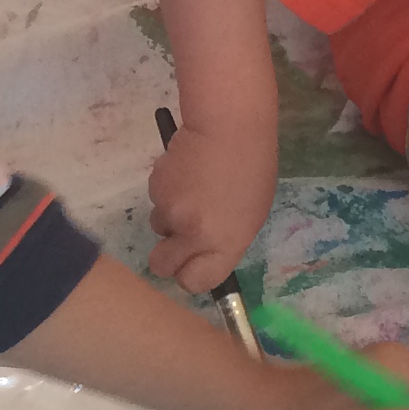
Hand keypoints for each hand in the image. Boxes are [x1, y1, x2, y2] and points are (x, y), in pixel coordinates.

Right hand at [147, 119, 275, 295]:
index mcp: (225, 244)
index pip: (195, 282)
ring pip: (159, 226)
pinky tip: (186, 171)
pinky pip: (156, 198)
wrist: (229, 127)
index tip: (192, 266)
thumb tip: (204, 251)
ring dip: (170, 215)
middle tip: (178, 239)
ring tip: (192, 189)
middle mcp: (194, 234)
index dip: (190, 276)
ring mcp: (171, 211)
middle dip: (166, 257)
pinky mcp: (155, 187)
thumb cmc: (253, 169)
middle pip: (161, 266)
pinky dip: (167, 190)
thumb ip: (224, 239)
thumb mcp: (250, 214)